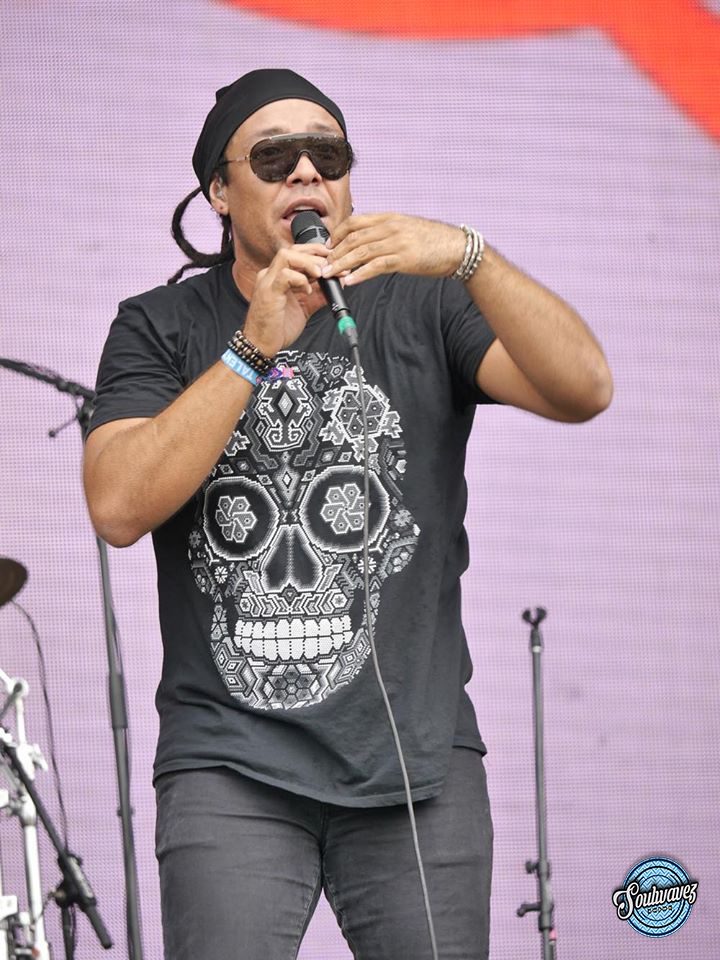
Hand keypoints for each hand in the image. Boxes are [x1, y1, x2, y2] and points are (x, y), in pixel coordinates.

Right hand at [243, 243, 329, 355]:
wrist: (261, 345)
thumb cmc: (278, 328)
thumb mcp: (304, 308)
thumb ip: (318, 295)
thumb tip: (335, 285)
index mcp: (278, 277)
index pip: (296, 253)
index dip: (315, 252)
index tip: (332, 259)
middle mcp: (271, 275)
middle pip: (292, 249)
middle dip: (315, 254)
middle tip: (331, 267)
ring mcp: (268, 282)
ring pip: (286, 256)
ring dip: (308, 262)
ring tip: (320, 274)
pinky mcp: (268, 293)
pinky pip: (284, 276)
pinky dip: (300, 279)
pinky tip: (307, 290)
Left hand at [323, 214, 465, 285]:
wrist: (457, 248)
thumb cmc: (433, 241)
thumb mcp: (406, 230)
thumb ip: (387, 233)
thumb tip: (369, 242)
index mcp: (389, 218)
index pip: (354, 222)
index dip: (337, 234)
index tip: (329, 247)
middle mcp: (390, 227)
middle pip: (353, 238)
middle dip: (335, 252)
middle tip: (323, 265)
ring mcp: (396, 242)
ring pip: (361, 252)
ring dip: (342, 264)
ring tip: (330, 275)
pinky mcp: (404, 258)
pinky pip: (376, 266)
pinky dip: (360, 274)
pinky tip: (350, 281)